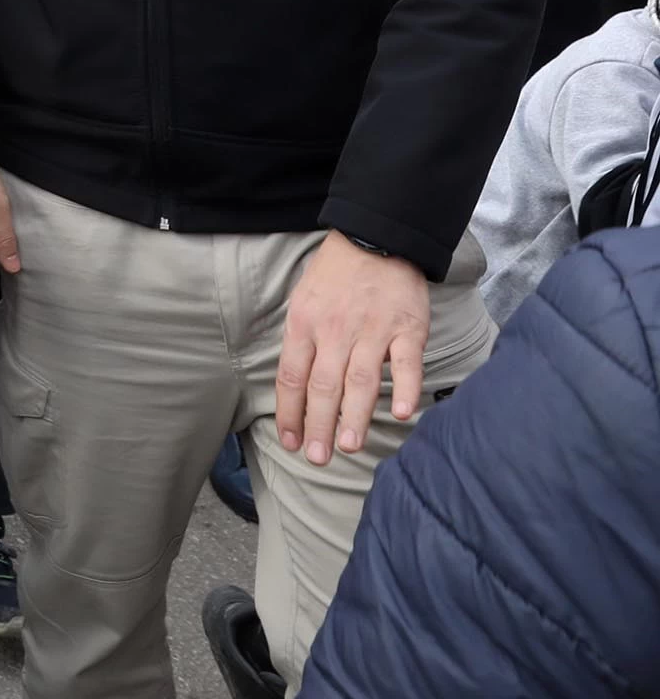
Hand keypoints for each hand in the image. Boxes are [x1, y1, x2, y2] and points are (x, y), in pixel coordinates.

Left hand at [276, 231, 429, 463]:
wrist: (375, 240)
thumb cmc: (335, 277)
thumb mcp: (303, 303)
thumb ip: (302, 343)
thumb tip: (298, 389)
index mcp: (304, 325)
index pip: (292, 377)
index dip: (290, 413)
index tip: (291, 442)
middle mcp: (334, 331)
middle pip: (323, 385)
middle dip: (319, 425)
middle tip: (318, 457)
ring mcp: (372, 330)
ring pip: (360, 380)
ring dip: (354, 416)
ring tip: (349, 446)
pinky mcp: (407, 328)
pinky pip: (406, 363)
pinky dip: (405, 388)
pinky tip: (402, 414)